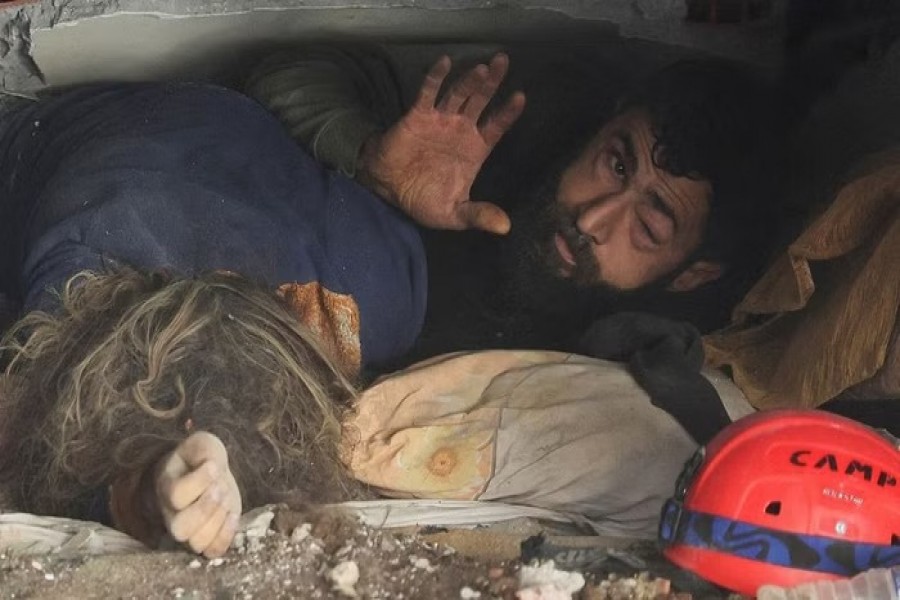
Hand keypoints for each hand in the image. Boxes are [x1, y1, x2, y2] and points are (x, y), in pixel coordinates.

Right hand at [153, 431, 241, 556]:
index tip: (214, 466)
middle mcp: (173, 514)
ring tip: (226, 500)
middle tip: (220, 488)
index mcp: (167, 487)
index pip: (176, 494)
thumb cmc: (201, 458)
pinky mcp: (208, 537)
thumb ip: (203, 448)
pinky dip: (226, 535)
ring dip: (218, 520)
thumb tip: (210, 464)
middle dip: (206, 508)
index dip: (199, 481)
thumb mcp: (201, 444)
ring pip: (197, 543)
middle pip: (180, 529)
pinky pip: (213, 551)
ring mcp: (190, 530)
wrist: (209, 472)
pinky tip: (232, 514)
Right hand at [358, 53, 525, 234]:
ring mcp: (441, 121)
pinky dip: (436, 77)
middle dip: (493, 83)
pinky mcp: (418, 116)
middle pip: (481, 101)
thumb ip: (478, 215)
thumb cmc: (424, 200)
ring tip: (482, 68)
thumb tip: (505, 228)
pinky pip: (428, 94)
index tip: (521, 97)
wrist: (390, 191)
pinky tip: (445, 62)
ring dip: (469, 81)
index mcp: (475, 150)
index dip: (508, 113)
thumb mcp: (454, 214)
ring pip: (459, 95)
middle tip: (503, 61)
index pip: (497, 126)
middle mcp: (461, 130)